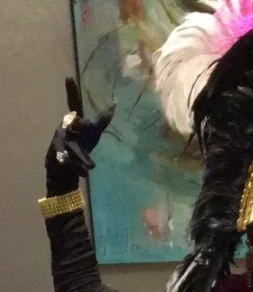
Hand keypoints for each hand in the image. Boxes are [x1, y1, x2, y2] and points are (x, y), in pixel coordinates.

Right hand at [46, 77, 114, 193]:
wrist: (66, 171)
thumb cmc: (81, 147)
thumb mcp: (93, 133)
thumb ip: (102, 119)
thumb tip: (115, 103)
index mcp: (74, 121)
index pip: (74, 103)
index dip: (72, 90)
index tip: (69, 77)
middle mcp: (64, 126)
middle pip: (78, 123)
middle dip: (85, 130)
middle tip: (90, 137)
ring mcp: (58, 140)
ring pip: (74, 142)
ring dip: (82, 154)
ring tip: (88, 163)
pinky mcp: (54, 155)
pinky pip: (66, 158)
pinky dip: (75, 166)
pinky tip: (81, 171)